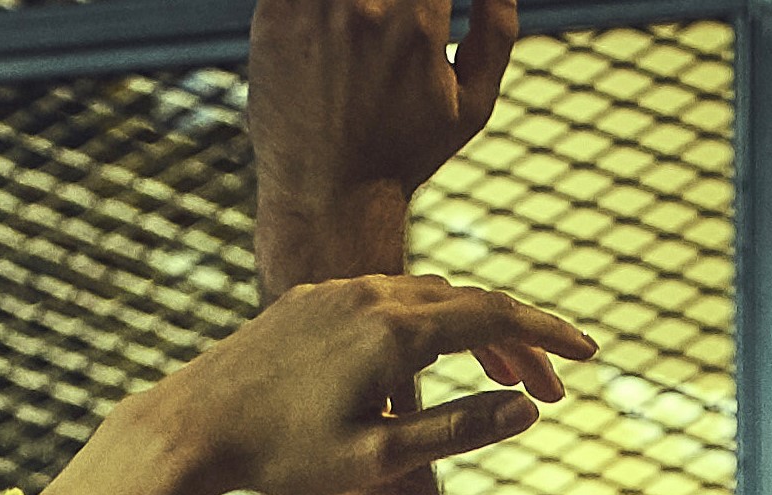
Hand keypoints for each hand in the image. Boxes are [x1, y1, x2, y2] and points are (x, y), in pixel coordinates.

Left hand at [164, 270, 592, 494]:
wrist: (192, 426)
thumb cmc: (284, 456)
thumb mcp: (382, 458)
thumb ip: (459, 430)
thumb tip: (527, 411)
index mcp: (394, 332)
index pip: (495, 319)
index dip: (548, 338)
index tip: (590, 356)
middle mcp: (370, 294)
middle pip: (469, 304)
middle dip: (520, 343)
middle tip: (556, 389)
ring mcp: (338, 291)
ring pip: (430, 298)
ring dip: (476, 335)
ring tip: (504, 382)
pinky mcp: (312, 300)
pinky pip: (390, 299)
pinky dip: (431, 325)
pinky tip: (433, 361)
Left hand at [247, 0, 516, 220]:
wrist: (329, 197)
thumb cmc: (405, 152)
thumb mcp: (471, 104)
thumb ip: (497, 31)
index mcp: (419, 24)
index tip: (427, 6)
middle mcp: (366, 6)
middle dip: (391, 3)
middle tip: (398, 17)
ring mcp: (313, 8)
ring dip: (356, 3)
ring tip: (362, 27)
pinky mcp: (273, 14)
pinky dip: (319, 6)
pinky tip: (332, 29)